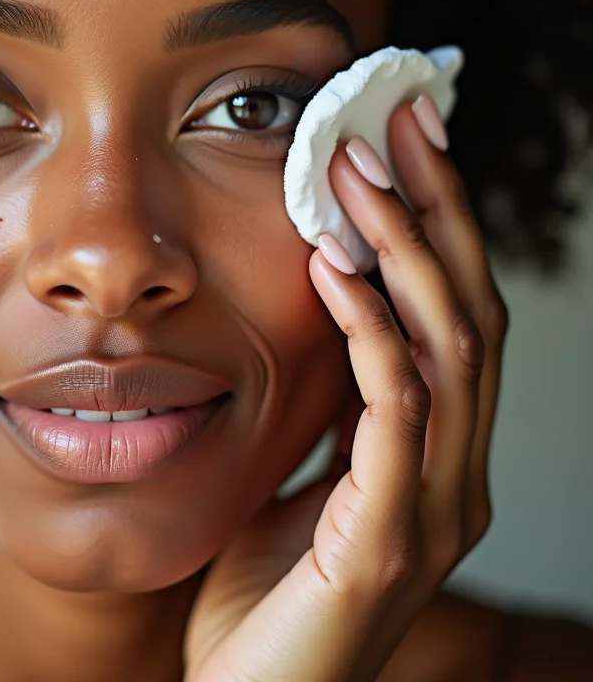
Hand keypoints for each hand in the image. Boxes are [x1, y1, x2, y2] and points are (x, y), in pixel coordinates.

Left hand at [183, 97, 509, 680]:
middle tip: (399, 122)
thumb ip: (317, 423)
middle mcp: (452, 479)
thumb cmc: (258, 607)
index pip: (452, 325)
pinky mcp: (392, 540)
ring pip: (449, 350)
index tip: (402, 149)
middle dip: (437, 213)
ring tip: (359, 172)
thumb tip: (306, 339)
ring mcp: (432, 511)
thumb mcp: (291, 491)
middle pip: (471, 316)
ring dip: (406, 250)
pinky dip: (372, 332)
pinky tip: (334, 269)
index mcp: (432, 464)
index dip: (438, 233)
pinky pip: (395, 412)